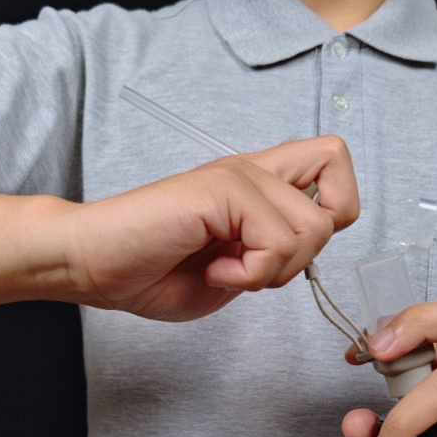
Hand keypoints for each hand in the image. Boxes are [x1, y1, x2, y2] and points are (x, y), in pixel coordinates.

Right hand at [56, 135, 357, 320]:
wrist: (96, 266)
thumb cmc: (158, 268)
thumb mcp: (238, 267)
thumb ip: (275, 251)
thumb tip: (309, 251)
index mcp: (261, 185)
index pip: (334, 163)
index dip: (337, 207)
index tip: (294, 248)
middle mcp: (255, 172)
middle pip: (340, 190)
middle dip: (310, 250)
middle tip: (262, 264)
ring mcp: (238, 176)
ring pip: (312, 229)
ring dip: (274, 270)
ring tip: (228, 271)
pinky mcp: (219, 190)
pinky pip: (275, 242)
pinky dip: (249, 274)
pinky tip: (215, 272)